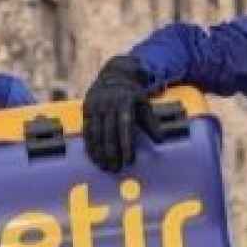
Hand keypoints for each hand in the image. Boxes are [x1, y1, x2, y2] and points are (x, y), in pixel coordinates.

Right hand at [82, 56, 156, 171]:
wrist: (113, 76)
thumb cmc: (132, 96)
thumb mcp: (144, 105)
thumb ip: (151, 123)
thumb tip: (161, 140)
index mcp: (124, 100)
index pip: (124, 125)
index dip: (126, 144)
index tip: (129, 161)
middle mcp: (107, 103)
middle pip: (108, 132)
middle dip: (112, 153)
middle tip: (116, 170)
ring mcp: (94, 106)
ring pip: (95, 134)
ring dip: (99, 153)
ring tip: (105, 168)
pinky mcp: (86, 111)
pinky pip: (86, 132)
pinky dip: (90, 146)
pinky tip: (95, 159)